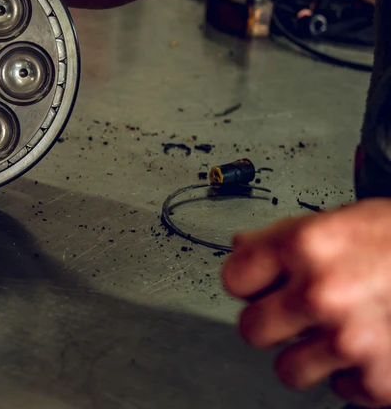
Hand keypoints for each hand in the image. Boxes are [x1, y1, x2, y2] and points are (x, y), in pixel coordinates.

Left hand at [222, 199, 390, 406]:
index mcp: (307, 247)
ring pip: (289, 369)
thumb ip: (287, 235)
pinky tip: (374, 348)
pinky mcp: (380, 381)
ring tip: (336, 334)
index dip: (248, 282)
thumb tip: (243, 246)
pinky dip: (355, 375)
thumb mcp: (344, 220)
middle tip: (296, 315)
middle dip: (272, 322)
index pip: (233, 279)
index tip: (259, 286)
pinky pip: (340, 390)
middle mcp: (323, 294)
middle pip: (252, 329)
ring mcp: (351, 341)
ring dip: (309, 356)